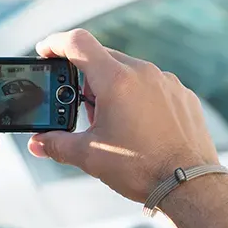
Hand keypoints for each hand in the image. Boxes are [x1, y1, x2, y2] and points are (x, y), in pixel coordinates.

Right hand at [28, 29, 218, 202]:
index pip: (78, 43)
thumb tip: (38, 143)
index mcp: (117, 80)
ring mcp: (167, 82)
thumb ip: (58, 144)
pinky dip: (140, 97)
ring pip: (131, 72)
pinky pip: (155, 85)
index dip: (56, 43)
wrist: (189, 184)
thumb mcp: (90, 156)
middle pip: (104, 58)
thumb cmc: (141, 168)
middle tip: (80, 106)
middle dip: (86, 77)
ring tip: (112, 122)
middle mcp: (144, 73)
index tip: (45, 51)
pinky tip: (139, 125)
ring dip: (114, 87)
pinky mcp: (184, 95)